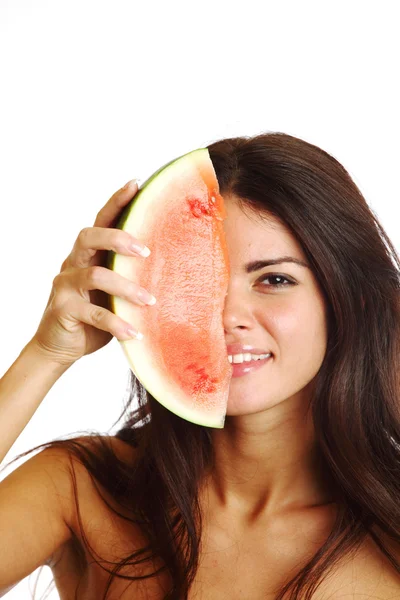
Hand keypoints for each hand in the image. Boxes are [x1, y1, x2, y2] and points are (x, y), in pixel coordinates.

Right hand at [31, 179, 155, 365]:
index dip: (116, 201)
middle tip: (146, 251)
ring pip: (95, 275)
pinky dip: (118, 323)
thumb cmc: (94, 314)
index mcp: (88, 254)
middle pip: (90, 236)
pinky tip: (135, 333)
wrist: (60, 344)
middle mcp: (74, 263)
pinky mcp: (64, 310)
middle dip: (119, 238)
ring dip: (127, 288)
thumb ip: (129, 275)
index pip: (101, 220)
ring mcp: (66, 286)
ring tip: (150, 302)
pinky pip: (94, 314)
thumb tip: (173, 263)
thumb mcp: (113, 291)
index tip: (136, 183)